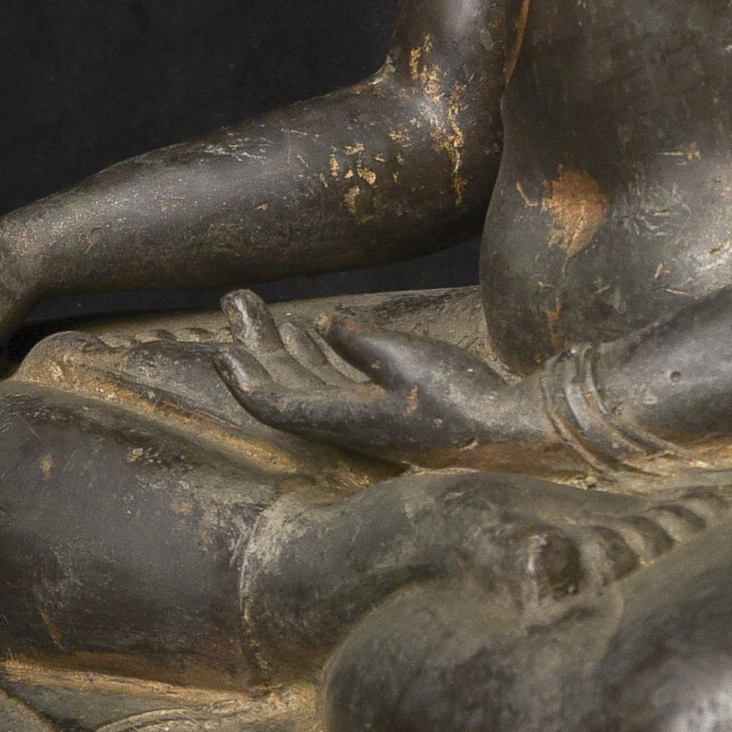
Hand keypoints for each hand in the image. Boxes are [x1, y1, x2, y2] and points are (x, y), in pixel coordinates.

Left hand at [208, 291, 558, 469]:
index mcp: (344, 418)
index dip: (243, 377)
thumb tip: (323, 326)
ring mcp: (367, 417)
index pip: (274, 402)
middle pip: (285, 384)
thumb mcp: (408, 359)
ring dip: (280, 345)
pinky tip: (313, 331)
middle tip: (235, 301)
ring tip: (257, 309)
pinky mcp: (388, 410)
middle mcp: (348, 423)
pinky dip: (316, 355)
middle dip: (256, 342)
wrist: (513, 430)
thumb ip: (360, 342)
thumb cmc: (463, 397)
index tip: (218, 348)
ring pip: (308, 380)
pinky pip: (336, 381)